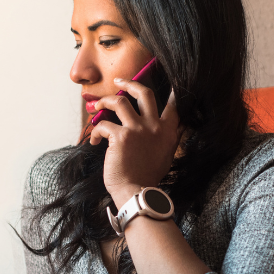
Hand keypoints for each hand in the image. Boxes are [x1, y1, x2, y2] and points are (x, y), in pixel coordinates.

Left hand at [88, 80, 180, 207]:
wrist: (136, 191)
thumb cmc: (148, 177)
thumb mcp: (167, 155)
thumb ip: (169, 138)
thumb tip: (178, 127)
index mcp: (168, 131)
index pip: (173, 105)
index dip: (171, 90)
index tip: (168, 81)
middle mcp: (154, 126)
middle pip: (143, 92)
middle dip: (130, 83)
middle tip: (119, 81)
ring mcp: (137, 129)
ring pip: (119, 101)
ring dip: (105, 101)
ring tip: (97, 106)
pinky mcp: (120, 136)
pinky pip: (103, 124)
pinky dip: (96, 132)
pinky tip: (95, 141)